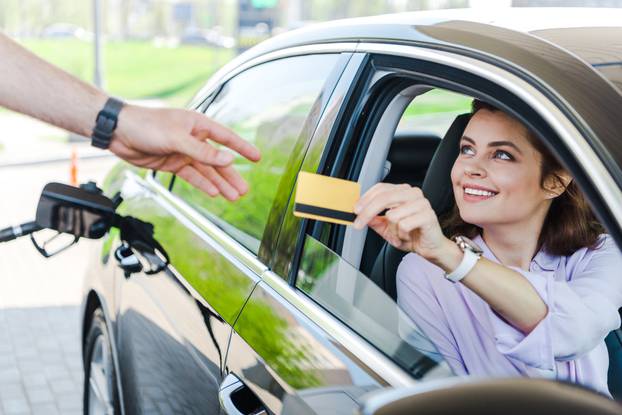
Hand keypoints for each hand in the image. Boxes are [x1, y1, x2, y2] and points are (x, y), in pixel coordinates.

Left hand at [111, 104, 260, 200]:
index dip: (242, 148)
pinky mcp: (172, 163)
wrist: (118, 132)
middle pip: (217, 160)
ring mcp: (183, 152)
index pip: (226, 137)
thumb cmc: (146, 125)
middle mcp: (193, 138)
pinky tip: (213, 193)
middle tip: (244, 190)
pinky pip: (192, 176)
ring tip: (233, 196)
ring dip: (219, 183)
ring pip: (206, 171)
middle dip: (231, 175)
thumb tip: (228, 159)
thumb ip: (203, 151)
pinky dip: (202, 184)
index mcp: (197, 125)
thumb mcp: (177, 138)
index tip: (257, 157)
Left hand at [353, 183, 450, 260]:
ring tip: (398, 236)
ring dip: (391, 231)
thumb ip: (374, 219)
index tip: (355, 211)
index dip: (365, 199)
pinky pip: (403, 225)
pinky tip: (407, 237)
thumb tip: (360, 214)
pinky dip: (401, 235)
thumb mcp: (387, 228)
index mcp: (403, 191)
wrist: (431, 248)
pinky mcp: (427, 215)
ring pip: (392, 215)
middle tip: (358, 224)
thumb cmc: (412, 235)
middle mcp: (413, 194)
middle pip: (383, 198)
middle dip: (368, 213)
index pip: (380, 188)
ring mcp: (421, 203)